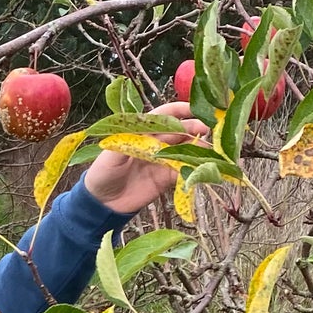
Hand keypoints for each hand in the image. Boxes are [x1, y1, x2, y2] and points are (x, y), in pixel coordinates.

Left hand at [84, 103, 206, 214]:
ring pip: (186, 149)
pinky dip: (195, 167)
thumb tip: (147, 131)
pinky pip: (184, 171)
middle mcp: (156, 143)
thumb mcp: (111, 154)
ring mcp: (163, 161)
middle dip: (194, 128)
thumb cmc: (103, 173)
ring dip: (199, 147)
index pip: (164, 115)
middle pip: (180, 131)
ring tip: (210, 148)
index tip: (194, 109)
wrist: (102, 203)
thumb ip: (128, 141)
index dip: (179, 110)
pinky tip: (204, 166)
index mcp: (143, 132)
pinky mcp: (167, 179)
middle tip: (207, 129)